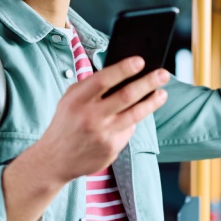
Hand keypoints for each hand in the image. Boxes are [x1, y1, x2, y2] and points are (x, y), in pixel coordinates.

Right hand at [25, 57, 169, 182]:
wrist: (56, 159)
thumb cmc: (66, 123)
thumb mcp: (69, 100)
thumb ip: (90, 86)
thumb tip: (122, 73)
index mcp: (77, 100)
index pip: (103, 80)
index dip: (124, 69)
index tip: (140, 61)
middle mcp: (90, 117)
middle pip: (126, 95)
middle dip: (148, 82)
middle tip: (163, 74)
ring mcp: (102, 134)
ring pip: (135, 114)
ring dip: (152, 102)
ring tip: (162, 93)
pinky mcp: (111, 148)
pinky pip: (129, 130)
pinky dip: (134, 121)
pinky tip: (136, 115)